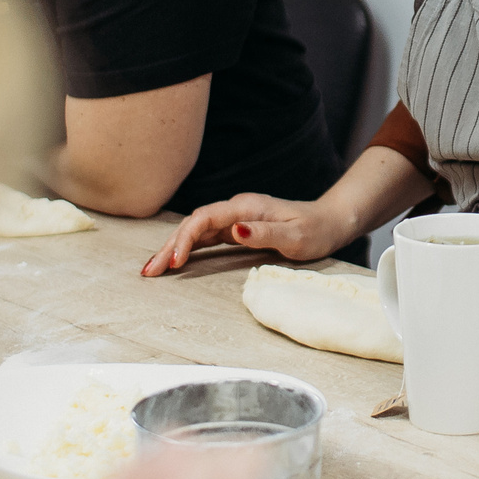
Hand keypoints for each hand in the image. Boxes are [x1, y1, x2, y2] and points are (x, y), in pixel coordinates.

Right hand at [141, 193, 347, 275]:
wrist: (329, 222)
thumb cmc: (315, 229)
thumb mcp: (295, 236)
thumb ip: (264, 232)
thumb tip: (234, 229)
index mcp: (246, 206)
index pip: (205, 218)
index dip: (186, 238)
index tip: (176, 262)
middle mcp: (236, 209)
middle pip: (193, 224)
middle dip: (169, 246)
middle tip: (149, 272)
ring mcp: (235, 218)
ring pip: (195, 231)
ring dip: (173, 248)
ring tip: (151, 270)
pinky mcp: (236, 229)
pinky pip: (205, 238)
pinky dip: (187, 249)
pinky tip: (173, 261)